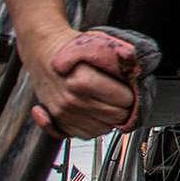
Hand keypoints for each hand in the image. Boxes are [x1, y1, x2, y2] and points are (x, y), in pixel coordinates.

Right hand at [23, 26, 137, 138]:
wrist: (42, 51)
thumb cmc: (70, 48)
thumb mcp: (98, 45)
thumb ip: (119, 61)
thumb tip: (137, 75)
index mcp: (83, 81)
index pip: (125, 100)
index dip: (131, 94)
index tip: (129, 89)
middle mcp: (72, 100)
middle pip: (116, 116)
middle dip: (123, 107)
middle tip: (121, 97)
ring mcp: (63, 112)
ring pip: (102, 129)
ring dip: (110, 119)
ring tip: (108, 104)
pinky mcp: (56, 120)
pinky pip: (84, 134)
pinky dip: (94, 127)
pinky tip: (96, 114)